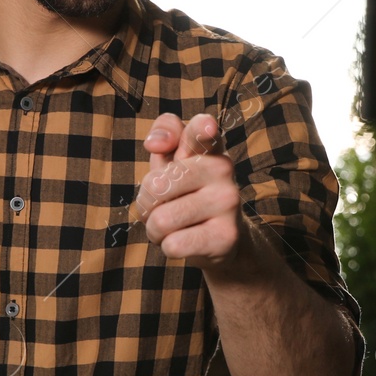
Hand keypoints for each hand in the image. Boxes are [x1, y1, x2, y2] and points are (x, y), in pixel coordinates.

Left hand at [137, 112, 252, 271]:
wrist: (220, 239)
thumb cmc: (186, 193)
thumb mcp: (172, 161)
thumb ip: (164, 136)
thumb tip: (155, 144)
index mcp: (208, 147)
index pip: (200, 130)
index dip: (200, 127)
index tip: (205, 128)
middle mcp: (223, 169)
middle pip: (156, 186)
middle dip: (147, 204)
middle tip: (164, 206)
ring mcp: (229, 202)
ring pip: (161, 221)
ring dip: (156, 230)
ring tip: (175, 226)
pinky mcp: (226, 236)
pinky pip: (173, 245)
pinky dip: (168, 247)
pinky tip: (187, 240)